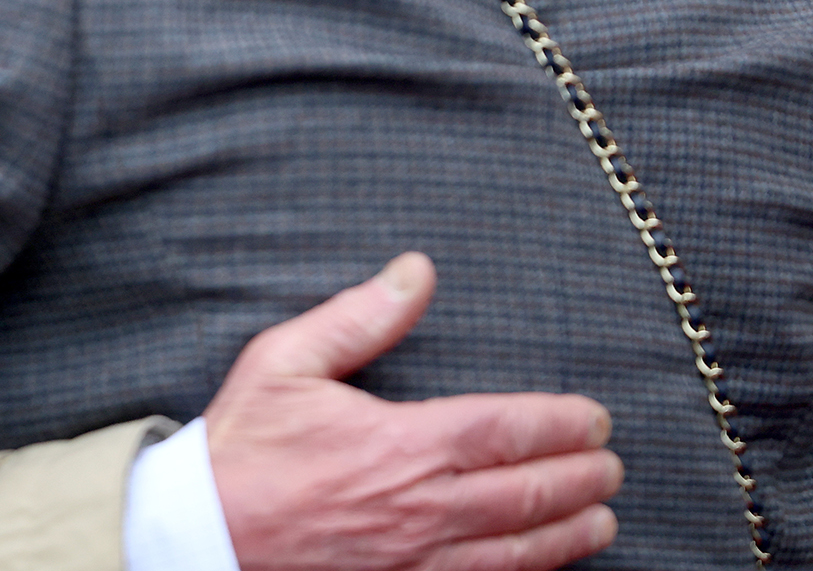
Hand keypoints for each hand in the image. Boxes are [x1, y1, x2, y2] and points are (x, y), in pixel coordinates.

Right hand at [207, 253, 620, 570]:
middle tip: (612, 465)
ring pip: (517, 553)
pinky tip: (543, 569)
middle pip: (526, 495)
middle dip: (580, 478)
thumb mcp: (285, 361)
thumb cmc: (242, 447)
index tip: (594, 418)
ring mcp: (414, 563)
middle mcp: (420, 509)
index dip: (560, 424)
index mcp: (399, 443)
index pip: (505, 431)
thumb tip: (415, 271)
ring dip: (568, 535)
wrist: (200, 535)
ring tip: (602, 520)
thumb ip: (358, 316)